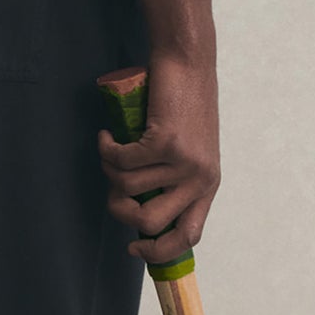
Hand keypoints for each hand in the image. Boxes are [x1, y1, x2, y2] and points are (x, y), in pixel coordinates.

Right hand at [96, 48, 220, 262]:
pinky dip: (107, 149)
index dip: (158, 251)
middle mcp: (200, 178)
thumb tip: (140, 213)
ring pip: (128, 187)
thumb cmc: (184, 105)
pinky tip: (108, 136)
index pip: (188, 236)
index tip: (134, 248)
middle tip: (113, 186)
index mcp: (207, 186)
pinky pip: (121, 161)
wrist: (189, 63)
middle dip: (120, 209)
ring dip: (109, 170)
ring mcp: (184, 161)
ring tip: (111, 150)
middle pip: (149, 222)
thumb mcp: (189, 151)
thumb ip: (174, 181)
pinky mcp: (166, 141)